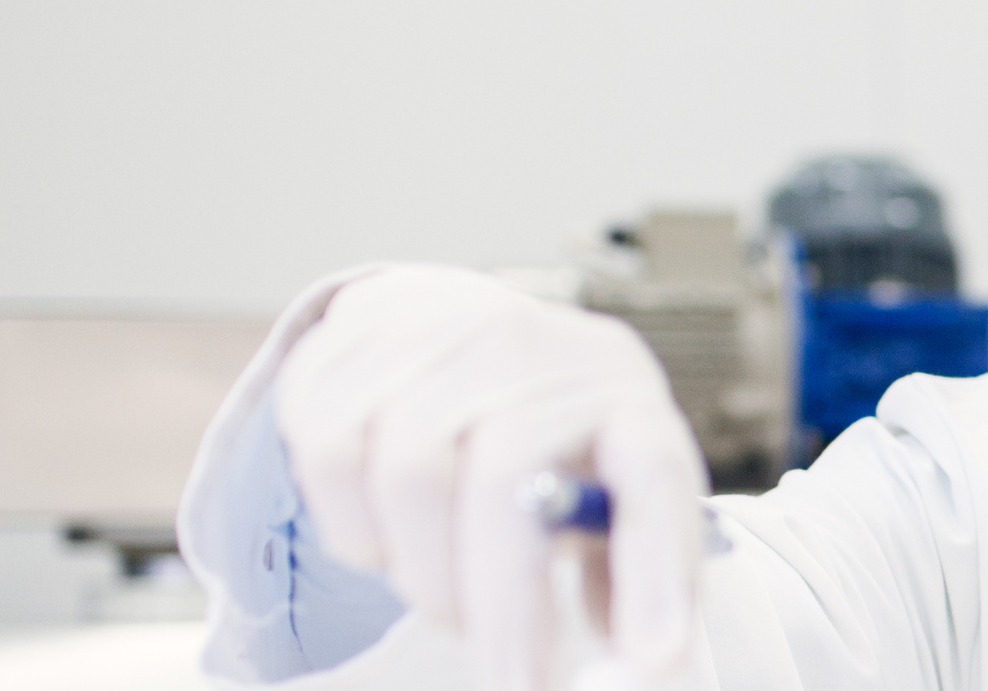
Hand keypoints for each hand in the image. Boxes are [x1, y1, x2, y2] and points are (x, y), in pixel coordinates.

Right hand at [273, 264, 708, 689]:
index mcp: (620, 392)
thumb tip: (640, 660)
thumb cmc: (548, 442)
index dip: (655, 570)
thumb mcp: (607, 492)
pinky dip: (357, 531)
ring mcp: (433, 334)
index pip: (651, 473)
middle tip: (514, 681)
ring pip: (410, 477)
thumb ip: (624, 573)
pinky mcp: (347, 347)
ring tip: (450, 598)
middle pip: (510, 483)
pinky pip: (331, 460)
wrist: (456, 332)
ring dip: (426, 574)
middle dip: (508, 607)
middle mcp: (534, 348)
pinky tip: (389, 537)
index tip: (654, 656)